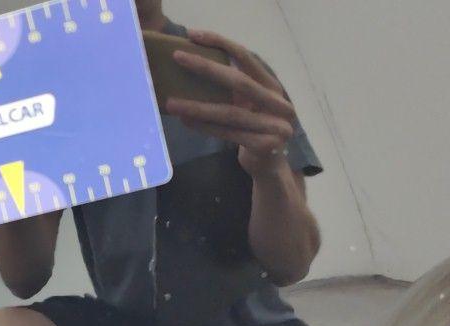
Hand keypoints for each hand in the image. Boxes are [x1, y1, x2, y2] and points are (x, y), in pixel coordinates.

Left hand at [163, 29, 295, 178]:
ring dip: (197, 107)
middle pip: (239, 81)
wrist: (270, 167)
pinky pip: (228, 134)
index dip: (221, 43)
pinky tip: (186, 121)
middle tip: (178, 58)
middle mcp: (278, 102)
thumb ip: (232, 90)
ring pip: (230, 113)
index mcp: (272, 86)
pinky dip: (205, 127)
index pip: (246, 57)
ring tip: (172, 103)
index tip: (193, 35)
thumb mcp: (248, 106)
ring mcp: (275, 125)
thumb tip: (193, 70)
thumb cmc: (254, 131)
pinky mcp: (265, 146)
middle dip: (206, 68)